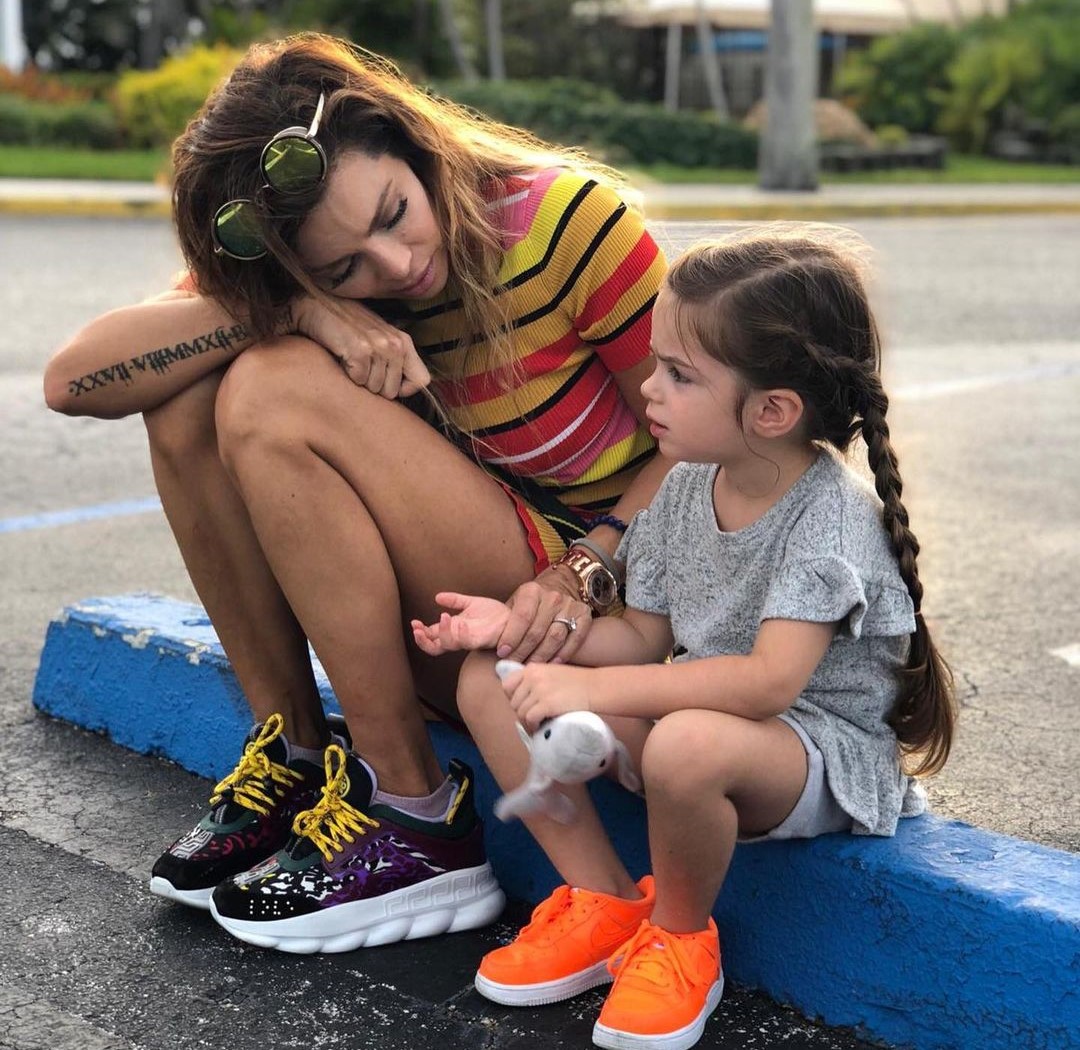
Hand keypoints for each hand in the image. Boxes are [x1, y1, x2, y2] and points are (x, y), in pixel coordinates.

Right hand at [291, 295, 429, 398]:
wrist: (316, 306)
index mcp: (404, 342)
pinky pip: (358, 380)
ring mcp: (379, 347)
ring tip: (352, 359)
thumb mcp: (380, 338)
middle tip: (362, 367)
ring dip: (360, 380)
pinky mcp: (360, 351)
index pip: (422, 380)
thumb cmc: (347, 326)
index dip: (404, 389)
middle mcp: (396, 344)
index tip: (386, 382)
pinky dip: (347, 374)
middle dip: (375, 386)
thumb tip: (401, 391)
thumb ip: (394, 359)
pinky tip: (343, 357)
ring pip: (374, 388)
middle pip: (392, 391)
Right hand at [411, 592, 511, 655]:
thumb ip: (455, 600)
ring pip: (449, 645)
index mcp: (453, 630)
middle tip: (417, 630)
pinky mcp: (482, 640)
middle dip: (424, 641)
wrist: (514, 616)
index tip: (414, 623)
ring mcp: (469, 640)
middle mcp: (459, 637)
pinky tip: (459, 622)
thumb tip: (437, 597)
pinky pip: (468, 642)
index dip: (421, 632)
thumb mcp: (470, 603)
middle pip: (435, 647)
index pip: (432, 636)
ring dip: (442, 633)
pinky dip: (460, 634)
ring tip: (443, 617)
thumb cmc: (493, 614)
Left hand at [496, 576, 591, 664]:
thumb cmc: (530, 603)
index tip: (502, 653)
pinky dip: (564, 654)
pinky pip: (575, 639)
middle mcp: (552, 597)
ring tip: (530, 668)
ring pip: (555, 637)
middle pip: (537, 631)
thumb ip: (504, 620)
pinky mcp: (584, 615)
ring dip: (541, 656)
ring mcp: (570, 605)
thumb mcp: (514, 603)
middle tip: (514, 666)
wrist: (559, 587)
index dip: (512, 637)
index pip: (522, 617)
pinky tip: (553, 663)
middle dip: (523, 652)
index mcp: (531, 591)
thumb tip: (488, 643)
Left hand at [499, 663, 601, 730]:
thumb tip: (521, 699)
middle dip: (521, 713)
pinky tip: (540, 728)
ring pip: (520, 712)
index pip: (507, 685)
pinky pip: (529, 719)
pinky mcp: (546, 703)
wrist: (596, 687)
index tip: (523, 705)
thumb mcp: (551, 673)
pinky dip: (532, 727)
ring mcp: (539, 690)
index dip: (513, 698)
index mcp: (532, 668)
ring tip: (536, 726)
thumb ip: (535, 680)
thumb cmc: (577, 682)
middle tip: (532, 719)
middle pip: (513, 702)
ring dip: (527, 723)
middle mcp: (532, 677)